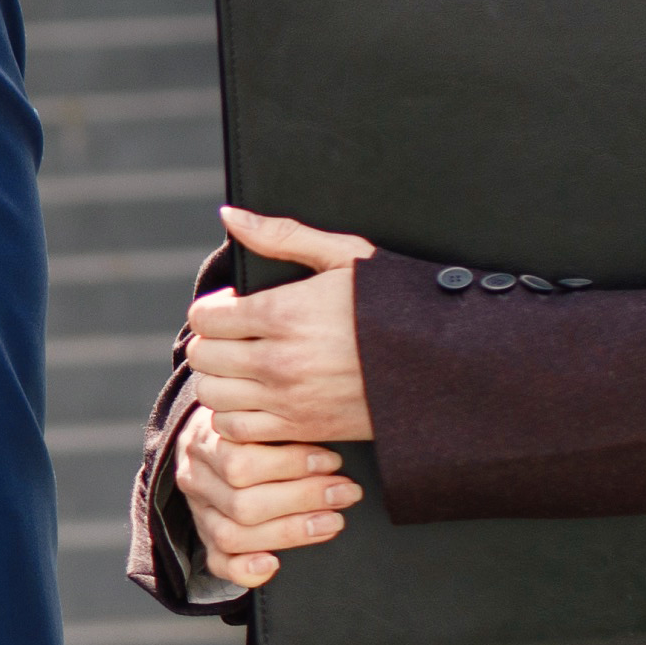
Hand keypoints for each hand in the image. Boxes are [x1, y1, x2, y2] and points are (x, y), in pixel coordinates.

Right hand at [173, 403, 358, 588]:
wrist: (213, 435)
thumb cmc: (249, 423)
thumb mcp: (257, 410)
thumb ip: (280, 422)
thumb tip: (328, 436)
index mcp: (205, 441)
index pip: (241, 462)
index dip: (292, 465)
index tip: (332, 461)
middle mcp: (196, 479)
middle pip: (242, 503)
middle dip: (303, 500)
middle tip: (345, 493)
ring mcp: (199, 512)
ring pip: (233, 535)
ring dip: (290, 531)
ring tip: (333, 521)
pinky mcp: (206, 539)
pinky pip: (218, 563)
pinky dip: (245, 570)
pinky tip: (273, 564)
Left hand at [181, 206, 375, 446]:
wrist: (441, 362)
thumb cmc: (393, 304)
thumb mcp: (345, 256)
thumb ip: (282, 235)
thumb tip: (230, 214)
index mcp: (284, 313)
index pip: (206, 317)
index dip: (212, 309)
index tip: (230, 308)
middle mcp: (279, 360)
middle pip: (203, 356)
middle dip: (212, 342)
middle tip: (233, 337)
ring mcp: (289, 399)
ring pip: (212, 395)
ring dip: (218, 379)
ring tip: (240, 368)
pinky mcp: (302, 428)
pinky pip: (236, 430)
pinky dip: (233, 417)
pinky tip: (252, 400)